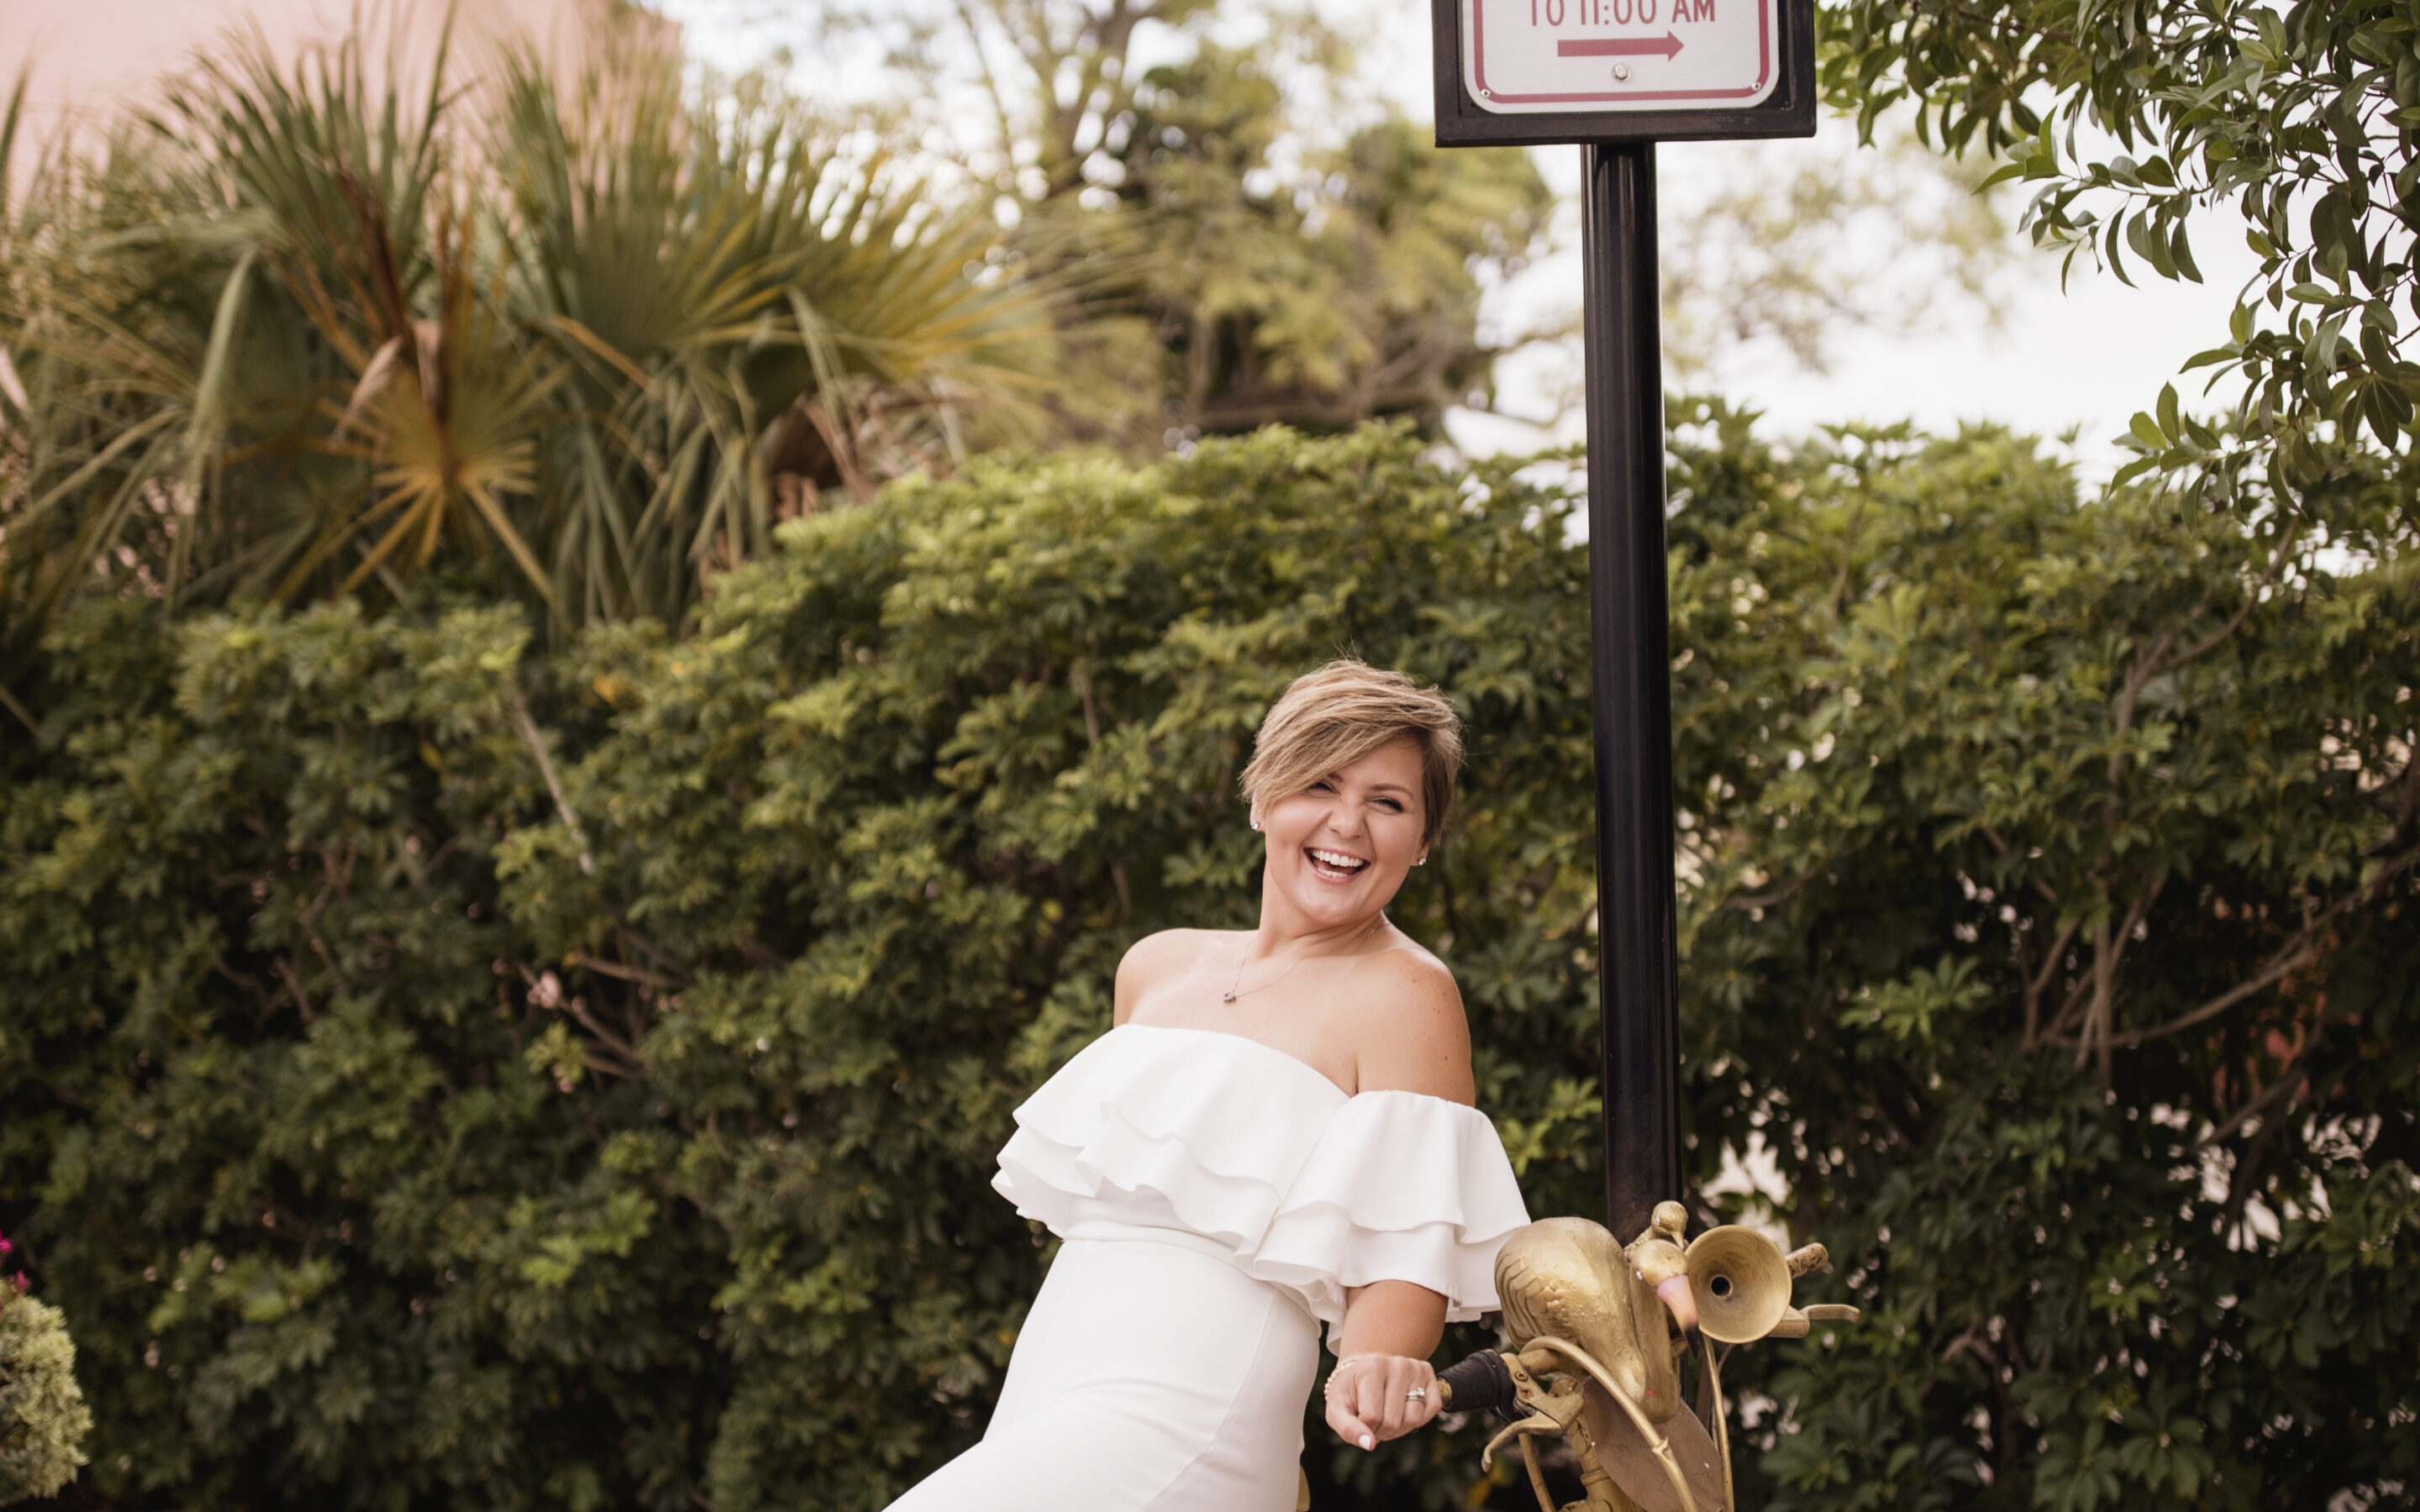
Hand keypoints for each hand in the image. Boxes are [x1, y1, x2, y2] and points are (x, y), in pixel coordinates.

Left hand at [1322, 1353, 1440, 1449]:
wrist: (1366, 1371)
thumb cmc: (1351, 1392)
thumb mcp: (1337, 1408)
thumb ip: (1348, 1428)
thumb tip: (1370, 1445)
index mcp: (1372, 1367)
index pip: (1373, 1417)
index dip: (1365, 1427)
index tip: (1359, 1415)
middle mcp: (1398, 1364)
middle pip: (1393, 1422)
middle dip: (1382, 1430)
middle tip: (1374, 1417)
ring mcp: (1416, 1368)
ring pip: (1413, 1419)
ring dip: (1399, 1428)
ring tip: (1388, 1414)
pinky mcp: (1430, 1376)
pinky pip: (1431, 1410)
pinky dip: (1417, 1419)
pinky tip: (1404, 1408)